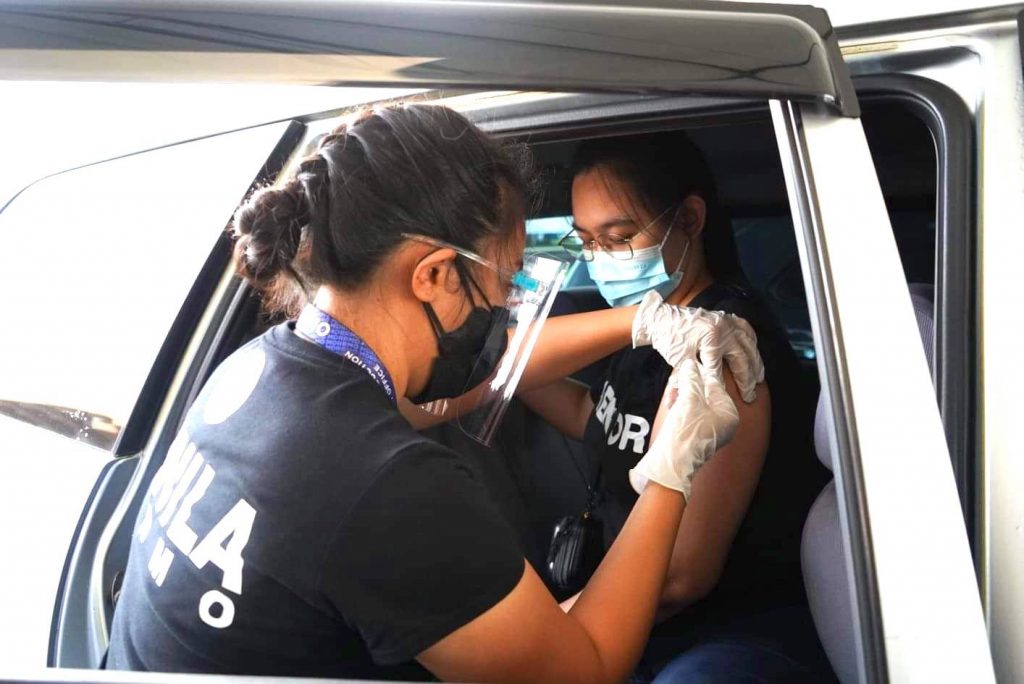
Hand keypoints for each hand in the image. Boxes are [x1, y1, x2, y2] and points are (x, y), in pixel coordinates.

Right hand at [629, 359, 738, 498]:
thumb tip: (690, 364)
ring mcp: (710, 431)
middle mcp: (724, 423)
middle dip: (688, 386)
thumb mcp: (689, 400)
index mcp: (729, 414)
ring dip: (682, 396)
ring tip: (671, 395)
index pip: (715, 385)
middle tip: (676, 380)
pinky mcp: (696, 436)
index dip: (699, 372)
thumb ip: (691, 379)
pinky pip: (690, 415)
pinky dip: (680, 407)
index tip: (688, 363)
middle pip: (705, 394)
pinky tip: (671, 404)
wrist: (670, 466)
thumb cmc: (685, 434)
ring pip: (695, 403)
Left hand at [632, 290, 764, 402]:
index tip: (732, 399)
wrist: (662, 319)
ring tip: (759, 379)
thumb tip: (693, 398)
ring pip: (748, 345)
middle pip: (741, 358)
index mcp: (711, 337)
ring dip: (755, 363)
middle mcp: (723, 327)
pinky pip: (745, 329)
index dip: (725, 385)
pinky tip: (755, 353)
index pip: (720, 367)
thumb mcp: (679, 361)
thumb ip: (691, 378)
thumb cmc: (669, 340)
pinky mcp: (726, 317)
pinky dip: (752, 342)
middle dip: (747, 379)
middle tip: (750, 395)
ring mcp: (726, 321)